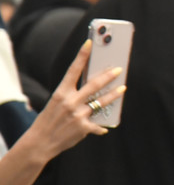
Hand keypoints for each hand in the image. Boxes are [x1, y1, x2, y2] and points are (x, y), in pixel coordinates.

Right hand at [23, 40, 125, 161]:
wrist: (40, 142)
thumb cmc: (49, 120)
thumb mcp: (56, 103)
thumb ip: (72, 96)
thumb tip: (92, 90)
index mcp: (60, 93)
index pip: (73, 70)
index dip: (82, 56)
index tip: (89, 43)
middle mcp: (70, 102)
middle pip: (94, 85)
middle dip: (108, 75)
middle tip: (119, 69)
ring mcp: (78, 115)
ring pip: (102, 102)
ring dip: (114, 95)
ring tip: (122, 88)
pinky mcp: (84, 128)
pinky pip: (98, 125)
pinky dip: (100, 126)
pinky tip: (103, 127)